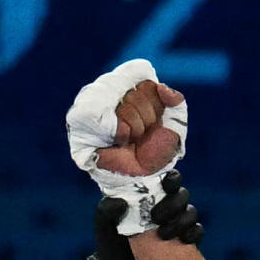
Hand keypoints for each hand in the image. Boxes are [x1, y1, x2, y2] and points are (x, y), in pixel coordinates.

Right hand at [66, 59, 186, 231]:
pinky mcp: (84, 121)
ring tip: (130, 140)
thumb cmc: (156, 151)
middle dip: (145, 119)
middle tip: (141, 136)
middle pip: (134, 94)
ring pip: (123, 105)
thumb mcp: (175, 124)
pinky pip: (108, 116)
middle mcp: (113, 95)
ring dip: (134, 128)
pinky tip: (119, 142)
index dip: (154, 104)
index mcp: (133, 91)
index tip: (154, 122)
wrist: (144, 176)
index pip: (145, 83)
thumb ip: (175, 100)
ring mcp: (97, 106)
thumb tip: (160, 86)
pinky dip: (120, 132)